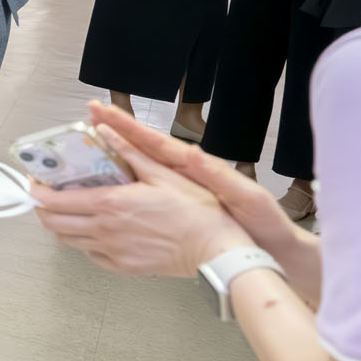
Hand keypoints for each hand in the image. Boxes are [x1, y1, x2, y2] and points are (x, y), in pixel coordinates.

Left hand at [30, 105, 255, 276]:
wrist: (217, 251)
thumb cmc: (196, 211)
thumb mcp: (163, 173)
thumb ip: (128, 151)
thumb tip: (103, 129)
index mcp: (110, 204)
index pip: (54, 201)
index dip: (38, 192)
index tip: (36, 182)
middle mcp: (104, 230)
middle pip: (53, 223)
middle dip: (44, 208)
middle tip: (48, 195)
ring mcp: (112, 252)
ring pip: (68, 240)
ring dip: (61, 225)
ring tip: (69, 210)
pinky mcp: (123, 267)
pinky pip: (90, 254)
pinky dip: (84, 241)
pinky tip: (95, 229)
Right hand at [85, 101, 302, 260]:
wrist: (272, 249)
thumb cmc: (262, 223)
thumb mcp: (247, 197)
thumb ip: (220, 176)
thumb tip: (194, 153)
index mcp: (197, 167)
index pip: (155, 142)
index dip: (128, 126)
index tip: (104, 111)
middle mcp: (183, 174)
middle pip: (140, 147)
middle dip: (114, 129)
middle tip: (90, 113)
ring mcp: (177, 190)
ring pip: (137, 168)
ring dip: (112, 153)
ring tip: (88, 140)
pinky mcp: (176, 208)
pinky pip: (143, 192)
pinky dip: (123, 183)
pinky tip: (105, 183)